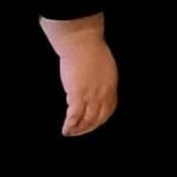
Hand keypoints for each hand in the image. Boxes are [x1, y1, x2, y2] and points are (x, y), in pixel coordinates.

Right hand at [39, 15, 118, 135]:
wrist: (82, 43)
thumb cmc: (91, 49)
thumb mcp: (105, 67)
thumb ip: (102, 79)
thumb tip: (94, 85)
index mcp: (111, 86)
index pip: (110, 108)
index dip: (101, 118)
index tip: (94, 122)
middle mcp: (104, 93)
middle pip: (99, 117)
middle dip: (89, 127)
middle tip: (80, 132)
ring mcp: (91, 95)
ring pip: (87, 120)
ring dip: (78, 129)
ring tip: (71, 133)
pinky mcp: (77, 95)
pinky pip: (74, 116)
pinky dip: (70, 125)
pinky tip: (65, 130)